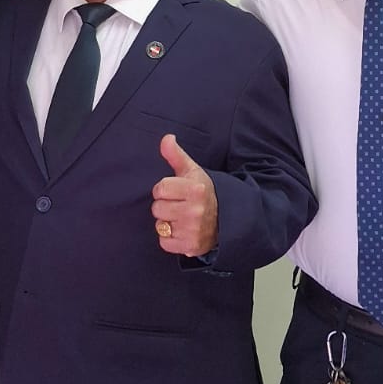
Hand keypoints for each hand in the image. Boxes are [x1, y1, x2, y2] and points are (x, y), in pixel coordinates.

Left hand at [151, 133, 218, 257]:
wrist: (225, 218)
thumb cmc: (202, 192)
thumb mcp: (192, 171)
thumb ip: (176, 155)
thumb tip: (166, 137)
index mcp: (196, 189)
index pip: (160, 189)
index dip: (164, 190)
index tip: (175, 191)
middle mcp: (195, 210)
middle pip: (157, 208)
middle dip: (165, 206)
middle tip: (179, 206)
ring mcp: (193, 230)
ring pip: (160, 225)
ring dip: (167, 223)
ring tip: (181, 218)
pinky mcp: (190, 246)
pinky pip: (164, 242)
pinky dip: (169, 239)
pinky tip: (182, 231)